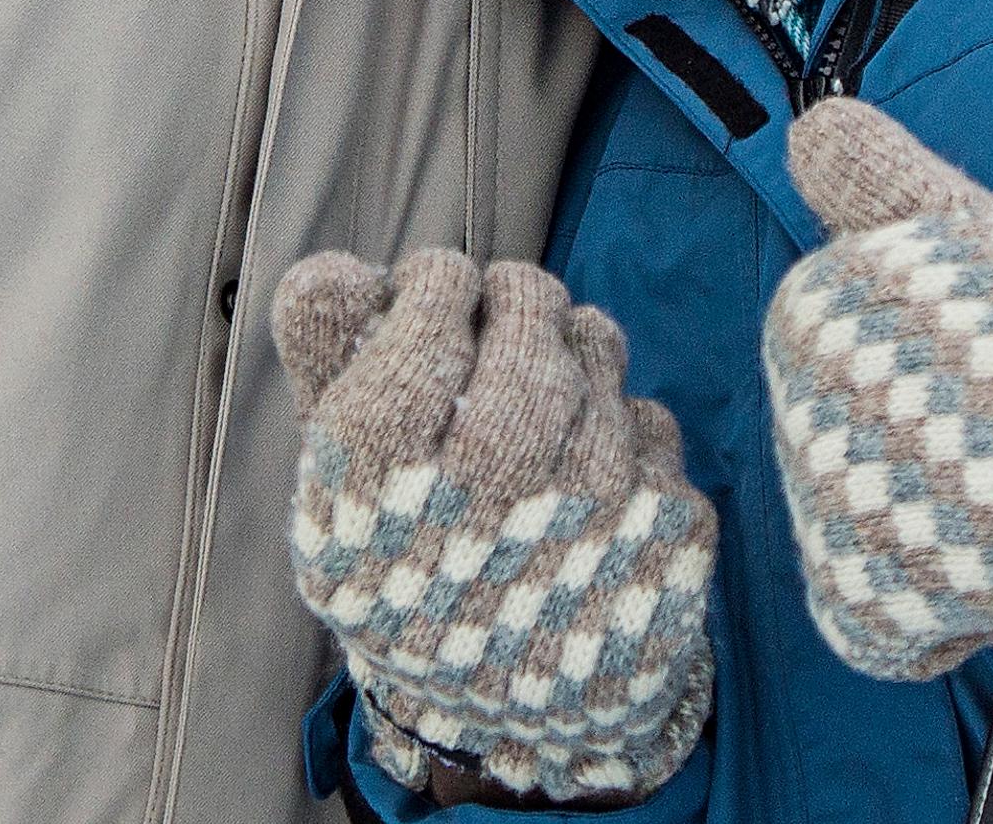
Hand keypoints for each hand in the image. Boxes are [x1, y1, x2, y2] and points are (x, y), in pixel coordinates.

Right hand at [273, 248, 719, 806]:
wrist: (512, 722)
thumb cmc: (412, 575)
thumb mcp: (339, 491)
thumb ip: (328, 373)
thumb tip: (332, 270)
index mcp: (385, 476)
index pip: (434, 308)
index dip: (441, 283)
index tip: (443, 292)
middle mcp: (488, 488)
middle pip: (528, 316)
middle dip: (519, 295)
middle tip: (508, 304)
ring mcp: (590, 510)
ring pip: (599, 350)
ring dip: (576, 346)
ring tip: (550, 381)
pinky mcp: (664, 535)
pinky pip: (653, 420)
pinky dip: (624, 427)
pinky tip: (592, 470)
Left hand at [762, 102, 992, 680]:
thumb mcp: (964, 225)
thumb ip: (874, 179)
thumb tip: (811, 127)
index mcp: (809, 315)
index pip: (863, 379)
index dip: (947, 388)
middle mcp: (794, 409)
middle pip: (879, 462)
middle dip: (949, 462)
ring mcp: (822, 510)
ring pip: (899, 543)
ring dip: (964, 536)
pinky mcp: (858, 601)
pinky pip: (895, 632)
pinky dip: (960, 618)